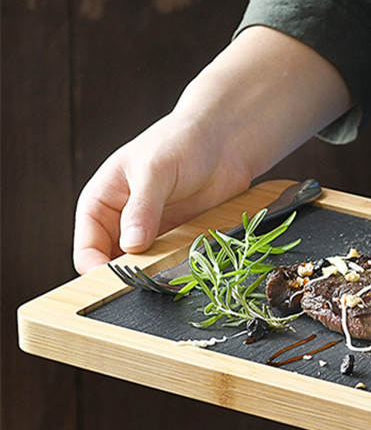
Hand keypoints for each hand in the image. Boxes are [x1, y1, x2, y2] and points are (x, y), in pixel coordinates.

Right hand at [73, 26, 352, 274]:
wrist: (224, 143)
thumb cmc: (181, 144)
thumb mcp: (155, 172)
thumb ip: (142, 209)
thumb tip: (130, 246)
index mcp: (102, 203)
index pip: (87, 248)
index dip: (97, 269)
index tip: (117, 281)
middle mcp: (123, 224)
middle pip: (114, 266)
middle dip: (128, 279)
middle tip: (147, 286)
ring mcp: (152, 236)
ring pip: (144, 271)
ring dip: (155, 279)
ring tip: (169, 281)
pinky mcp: (179, 242)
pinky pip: (173, 267)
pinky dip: (177, 274)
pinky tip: (188, 274)